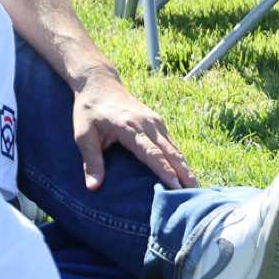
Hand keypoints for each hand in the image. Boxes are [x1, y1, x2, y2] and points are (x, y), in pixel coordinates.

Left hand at [72, 71, 195, 188]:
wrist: (99, 85)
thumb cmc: (89, 111)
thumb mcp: (83, 135)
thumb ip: (91, 160)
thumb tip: (93, 187)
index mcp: (130, 127)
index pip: (151, 153)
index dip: (165, 171)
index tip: (176, 187)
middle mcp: (148, 124)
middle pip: (171, 152)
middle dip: (184, 174)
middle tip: (194, 194)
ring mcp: (155, 122)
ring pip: (175, 149)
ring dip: (186, 168)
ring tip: (195, 189)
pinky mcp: (158, 123)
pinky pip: (172, 144)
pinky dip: (180, 160)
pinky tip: (185, 174)